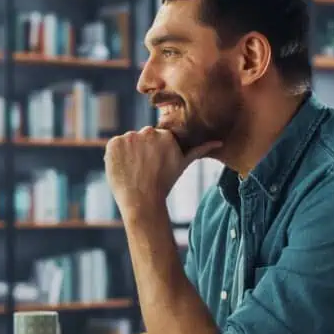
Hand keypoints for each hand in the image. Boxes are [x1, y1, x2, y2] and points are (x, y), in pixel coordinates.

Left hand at [105, 127, 219, 212]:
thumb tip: (219, 142)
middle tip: (144, 169)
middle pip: (141, 137)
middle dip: (141, 150)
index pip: (156, 137)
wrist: (142, 201)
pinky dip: (116, 155)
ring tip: (134, 170)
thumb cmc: (164, 184)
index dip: (153, 152)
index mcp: (165, 135)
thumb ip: (199, 150)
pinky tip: (123, 168)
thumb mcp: (182, 164)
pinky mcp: (113, 143)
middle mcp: (148, 132)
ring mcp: (129, 137)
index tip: (154, 165)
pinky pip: (114, 146)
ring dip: (128, 152)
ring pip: (128, 141)